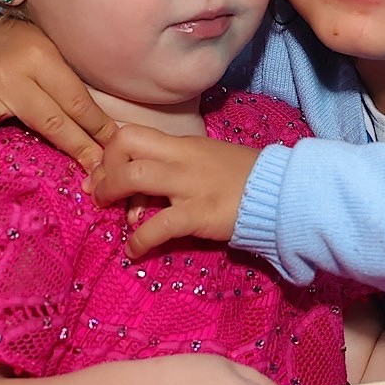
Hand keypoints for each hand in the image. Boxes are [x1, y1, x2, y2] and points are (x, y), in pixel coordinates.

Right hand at [0, 17, 118, 187]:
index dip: (98, 129)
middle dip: (74, 148)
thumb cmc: (24, 48)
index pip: (75, 101)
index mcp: (38, 58)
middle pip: (45, 118)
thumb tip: (109, 132)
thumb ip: (73, 89)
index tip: (115, 152)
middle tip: (93, 178)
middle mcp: (6, 75)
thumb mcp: (53, 54)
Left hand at [89, 127, 257, 256]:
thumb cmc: (247, 178)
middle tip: (102, 194)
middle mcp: (182, 158)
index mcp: (184, 144)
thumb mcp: (209, 160)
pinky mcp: (199, 212)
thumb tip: (150, 181)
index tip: (105, 174)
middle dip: (104, 169)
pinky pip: (158, 225)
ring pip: (135, 176)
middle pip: (126, 144)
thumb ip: (180, 165)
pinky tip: (134, 251)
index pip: (132, 133)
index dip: (110, 153)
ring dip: (112, 196)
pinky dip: (140, 240)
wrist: (282, 193)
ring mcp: (190, 184)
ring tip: (116, 220)